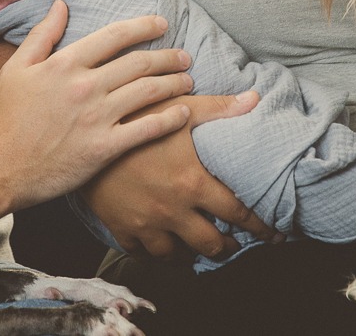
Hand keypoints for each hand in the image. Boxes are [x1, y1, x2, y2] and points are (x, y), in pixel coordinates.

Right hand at [0, 1, 195, 208]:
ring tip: (188, 81)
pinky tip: (183, 113)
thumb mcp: (15, 69)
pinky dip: (170, 118)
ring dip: (174, 83)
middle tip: (184, 57)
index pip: (114, 35)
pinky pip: (147, 129)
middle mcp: (85, 86)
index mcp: (65, 63)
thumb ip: (41, 35)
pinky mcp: (104, 148)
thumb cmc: (5, 120)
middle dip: (168, 57)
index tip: (161, 24)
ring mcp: (96, 117)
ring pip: (148, 91)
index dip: (143, 26)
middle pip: (139, 62)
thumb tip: (60, 5)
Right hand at [78, 92, 278, 262]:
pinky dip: (156, 255)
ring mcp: (146, 224)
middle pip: (211, 243)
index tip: (272, 233)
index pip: (237, 213)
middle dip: (228, 247)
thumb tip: (255, 99)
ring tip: (200, 251)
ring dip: (193, 256)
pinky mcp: (122, 229)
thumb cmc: (135, 116)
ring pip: (178, 256)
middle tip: (235, 245)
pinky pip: (143, 254)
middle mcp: (173, 210)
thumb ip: (219, 108)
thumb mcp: (180, 106)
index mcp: (193, 183)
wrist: (83, 135)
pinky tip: (163, 250)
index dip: (259, 226)